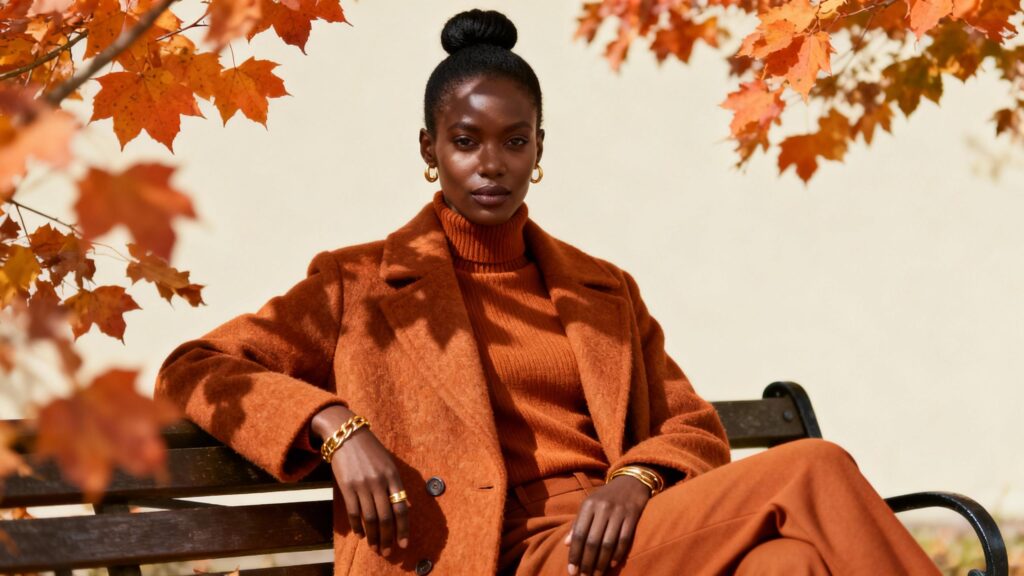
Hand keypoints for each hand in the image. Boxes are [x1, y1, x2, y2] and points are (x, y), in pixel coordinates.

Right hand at [312, 406, 409, 556]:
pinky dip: (357, 526)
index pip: (401, 508)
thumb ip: (395, 485)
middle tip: (388, 551)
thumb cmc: (370, 450)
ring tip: (375, 547)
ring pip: (369, 518)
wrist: (346, 434)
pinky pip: (353, 512)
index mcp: (393, 475)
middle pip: (385, 517)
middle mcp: (379, 481)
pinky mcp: (346, 486)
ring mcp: (362, 484)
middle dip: (387, 537)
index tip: (404, 543)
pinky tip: (360, 534)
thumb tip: (402, 508)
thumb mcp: (388, 463)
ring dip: (373, 536)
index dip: (403, 528)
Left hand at [563, 475, 650, 575]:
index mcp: (588, 505)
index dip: (574, 554)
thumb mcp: (589, 504)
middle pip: (592, 541)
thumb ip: (577, 523)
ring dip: (601, 563)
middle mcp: (602, 508)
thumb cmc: (606, 496)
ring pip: (608, 543)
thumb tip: (566, 544)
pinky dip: (618, 554)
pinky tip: (612, 564)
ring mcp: (618, 512)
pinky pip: (624, 539)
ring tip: (597, 575)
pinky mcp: (632, 516)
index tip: (572, 571)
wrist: (631, 481)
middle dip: (587, 562)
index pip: (578, 534)